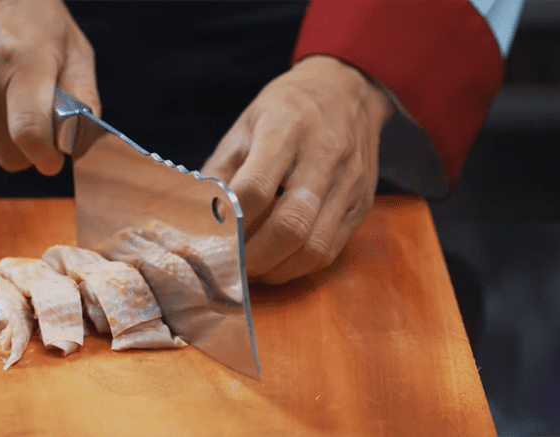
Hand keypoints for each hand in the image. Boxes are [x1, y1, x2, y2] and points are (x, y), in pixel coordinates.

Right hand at [0, 0, 99, 174]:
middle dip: (30, 150)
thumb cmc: (31, 15)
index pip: (29, 133)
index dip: (46, 156)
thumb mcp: (76, 51)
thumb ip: (85, 100)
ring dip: (8, 135)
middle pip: (9, 154)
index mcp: (23, 65)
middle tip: (42, 125)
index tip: (56, 158)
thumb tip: (82, 144)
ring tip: (16, 99)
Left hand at [201, 54, 394, 283]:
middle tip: (232, 265)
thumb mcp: (245, 126)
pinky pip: (330, 250)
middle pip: (290, 225)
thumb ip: (220, 171)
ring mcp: (348, 184)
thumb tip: (198, 220)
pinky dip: (298, 266)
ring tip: (253, 267)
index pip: (256, 188)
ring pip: (314, 247)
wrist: (349, 91)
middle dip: (254, 256)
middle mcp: (323, 157)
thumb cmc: (287, 109)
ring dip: (277, 268)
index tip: (214, 237)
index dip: (231, 222)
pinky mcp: (361, 205)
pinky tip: (278, 261)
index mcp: (286, 128)